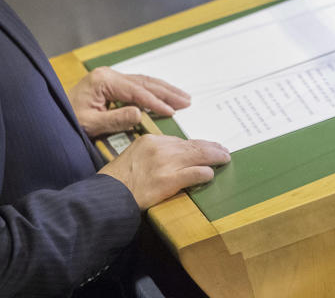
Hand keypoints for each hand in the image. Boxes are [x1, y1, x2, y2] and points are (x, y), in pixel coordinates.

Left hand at [68, 67, 191, 136]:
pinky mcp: (111, 84)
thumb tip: (140, 114)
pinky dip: (153, 92)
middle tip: (185, 100)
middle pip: (144, 82)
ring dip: (164, 90)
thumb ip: (116, 119)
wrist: (53, 114)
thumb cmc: (68, 118)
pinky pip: (137, 86)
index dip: (155, 102)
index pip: (136, 91)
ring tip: (182, 97)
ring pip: (143, 82)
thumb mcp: (91, 123)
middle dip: (167, 92)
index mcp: (103, 81)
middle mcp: (108, 75)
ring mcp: (110, 78)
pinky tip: (164, 96)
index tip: (171, 111)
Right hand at [99, 134, 230, 208]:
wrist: (110, 194)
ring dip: (214, 157)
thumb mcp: (134, 155)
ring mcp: (165, 164)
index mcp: (150, 140)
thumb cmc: (118, 178)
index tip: (206, 145)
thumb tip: (173, 155)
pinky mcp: (169, 181)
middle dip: (211, 147)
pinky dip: (205, 173)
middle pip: (192, 145)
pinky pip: (194, 173)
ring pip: (198, 156)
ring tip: (224, 158)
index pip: (180, 141)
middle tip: (223, 150)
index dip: (196, 144)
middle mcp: (160, 148)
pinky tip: (211, 174)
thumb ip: (153, 152)